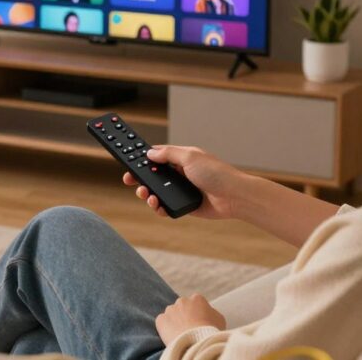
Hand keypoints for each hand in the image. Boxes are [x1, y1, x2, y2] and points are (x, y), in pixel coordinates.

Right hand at [122, 145, 250, 218]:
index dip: (141, 159)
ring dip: (148, 195)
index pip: (156, 156)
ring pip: (157, 192)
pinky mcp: (185, 205)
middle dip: (140, 179)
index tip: (127, 162)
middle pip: (153, 176)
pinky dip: (160, 208)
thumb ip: (167, 154)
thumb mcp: (189, 156)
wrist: (234, 197)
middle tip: (129, 182)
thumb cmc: (217, 173)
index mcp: (181, 158)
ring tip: (148, 196)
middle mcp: (180, 173)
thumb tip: (150, 153)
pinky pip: (167, 207)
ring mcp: (182, 190)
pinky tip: (159, 207)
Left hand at [155, 294, 226, 345]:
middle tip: (190, 328)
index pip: (196, 303)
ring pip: (171, 314)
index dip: (198, 313)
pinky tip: (172, 335)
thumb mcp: (220, 319)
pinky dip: (165, 328)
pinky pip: (162, 322)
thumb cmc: (210, 331)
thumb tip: (208, 312)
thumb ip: (212, 312)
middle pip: (182, 307)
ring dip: (175, 321)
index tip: (199, 322)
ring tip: (181, 334)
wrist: (196, 342)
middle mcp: (182, 301)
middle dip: (185, 315)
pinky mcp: (161, 320)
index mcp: (197, 299)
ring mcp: (170, 310)